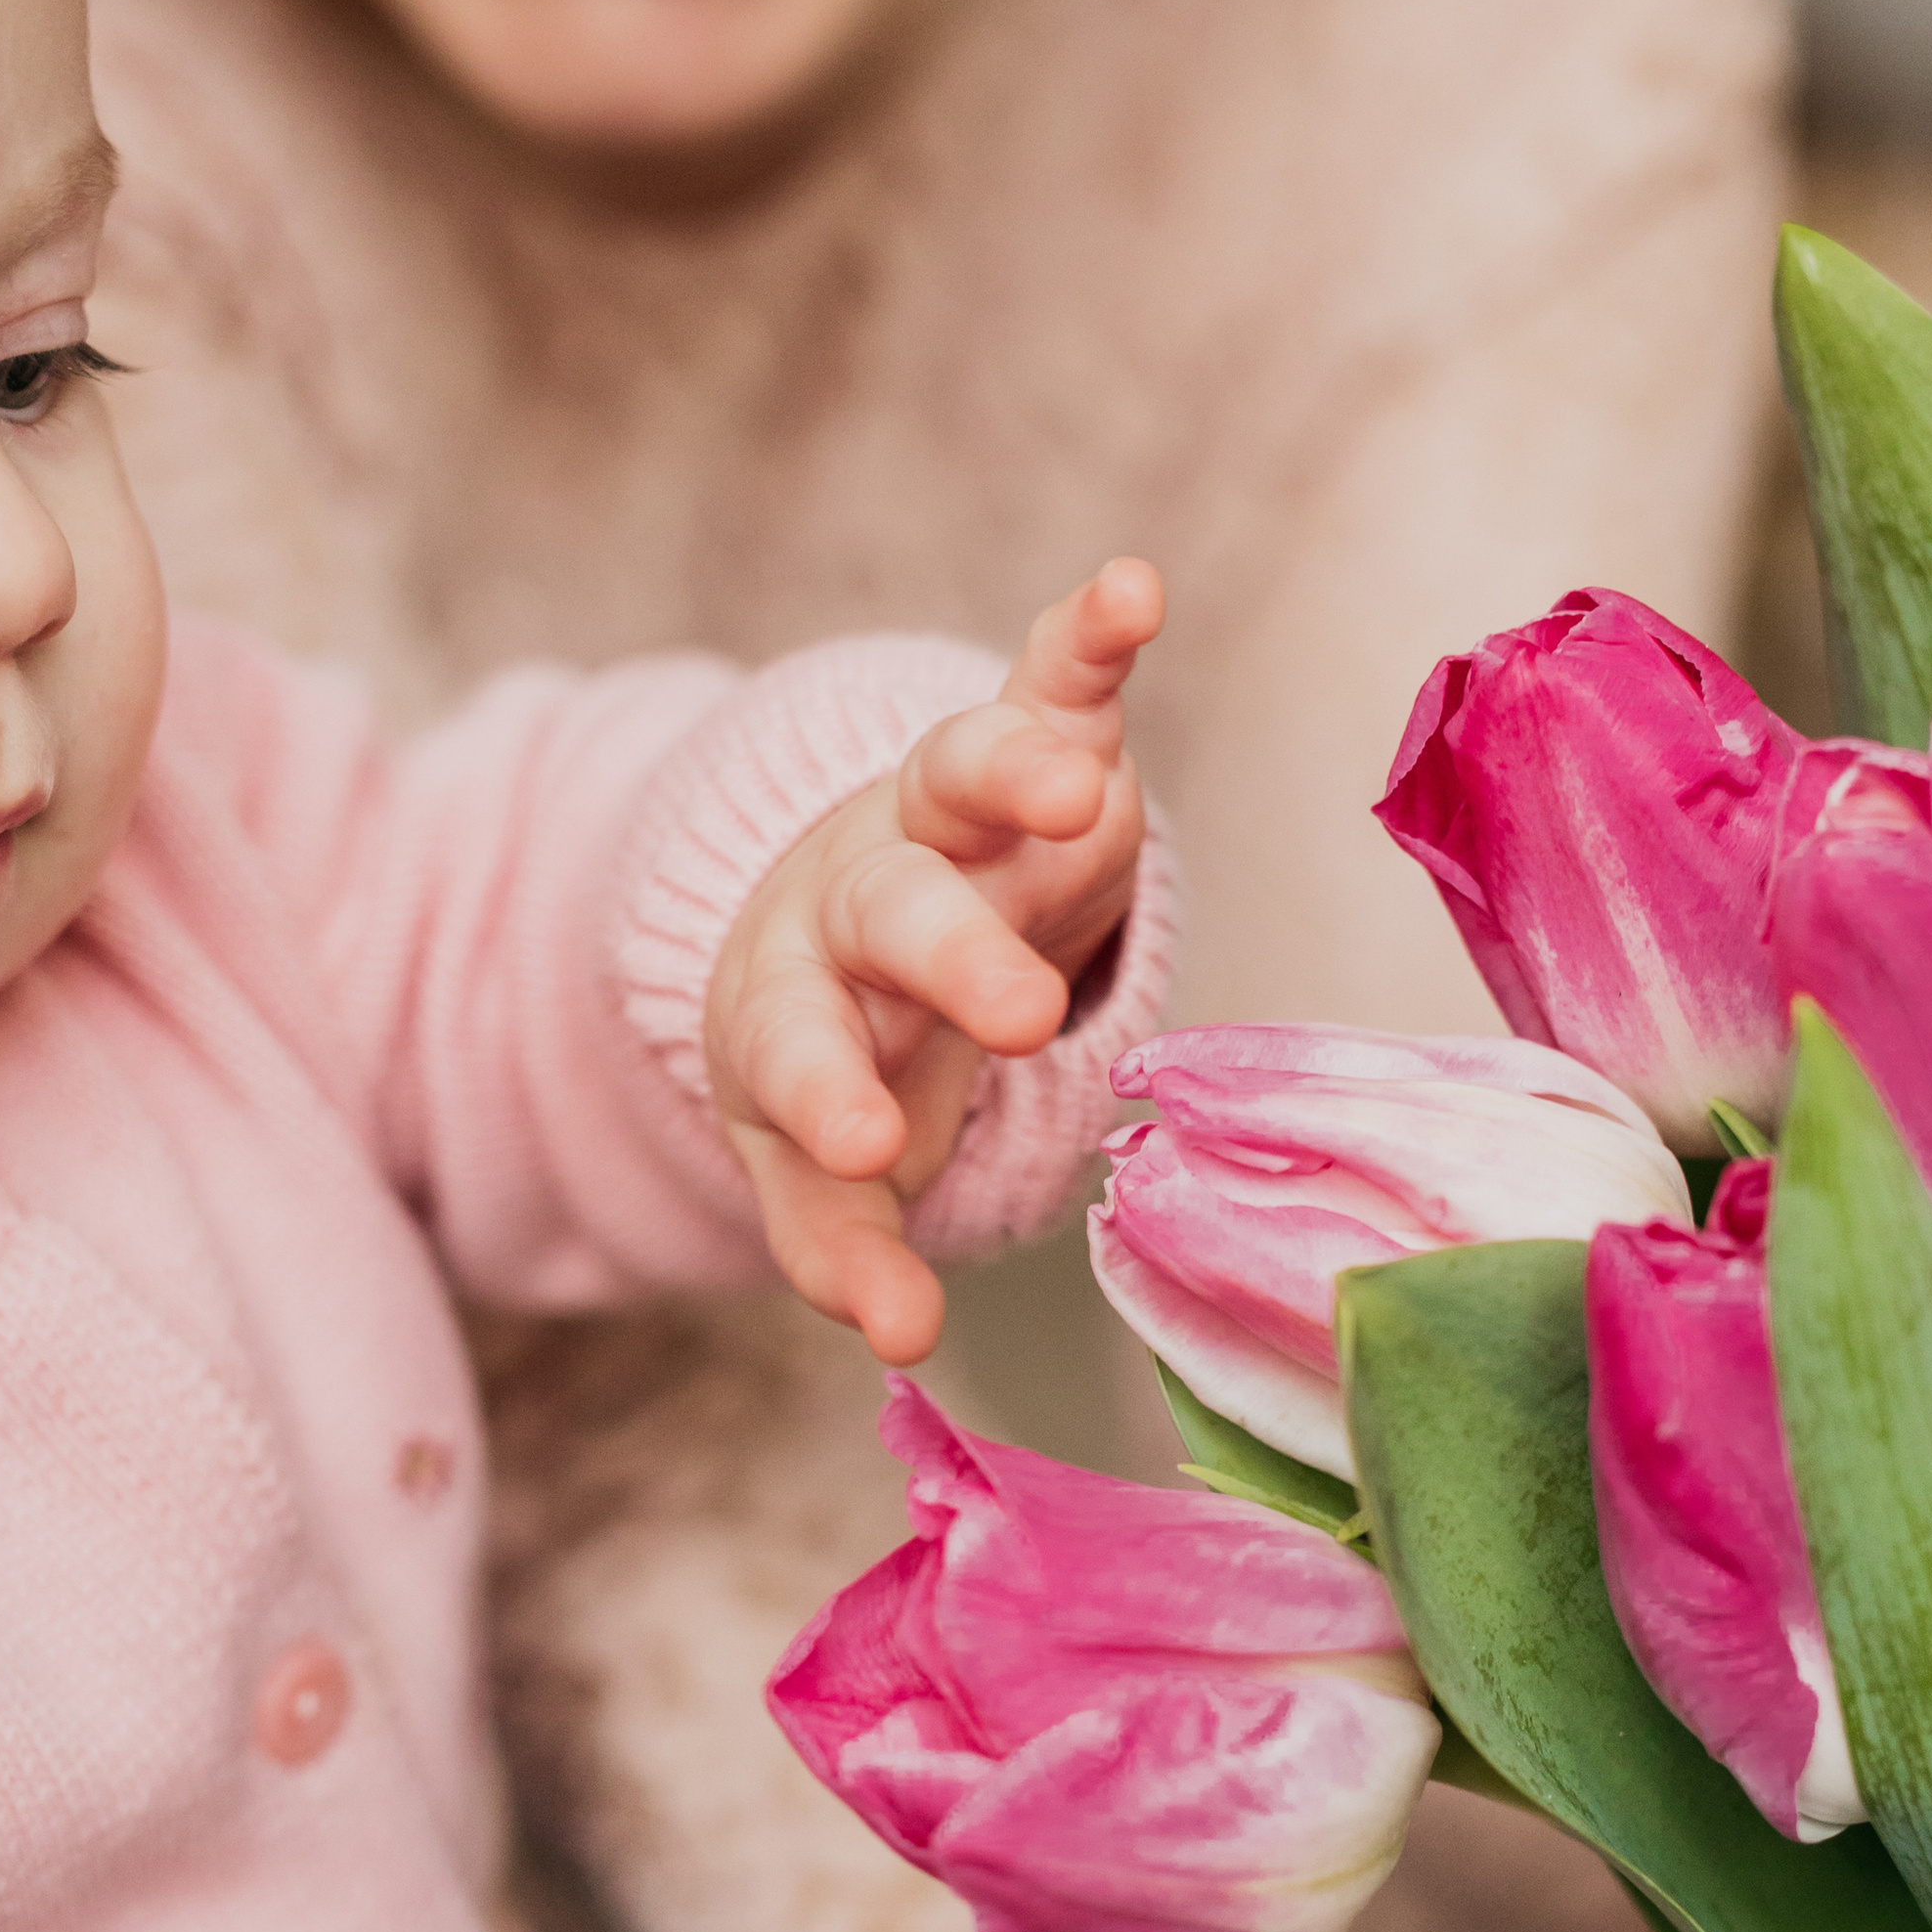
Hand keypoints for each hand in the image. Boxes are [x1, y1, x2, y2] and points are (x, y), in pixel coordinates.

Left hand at [705, 556, 1161, 1363]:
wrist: (863, 916)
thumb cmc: (857, 1059)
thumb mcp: (827, 1165)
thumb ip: (847, 1249)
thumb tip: (902, 1342)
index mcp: (798, 1006)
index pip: (800, 1053)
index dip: (829, 1098)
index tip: (867, 1150)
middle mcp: (864, 898)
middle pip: (897, 913)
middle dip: (952, 955)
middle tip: (1013, 1014)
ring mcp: (945, 813)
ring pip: (960, 777)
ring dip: (1010, 772)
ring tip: (1068, 793)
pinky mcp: (1030, 740)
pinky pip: (1054, 676)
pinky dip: (1090, 633)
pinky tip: (1133, 590)